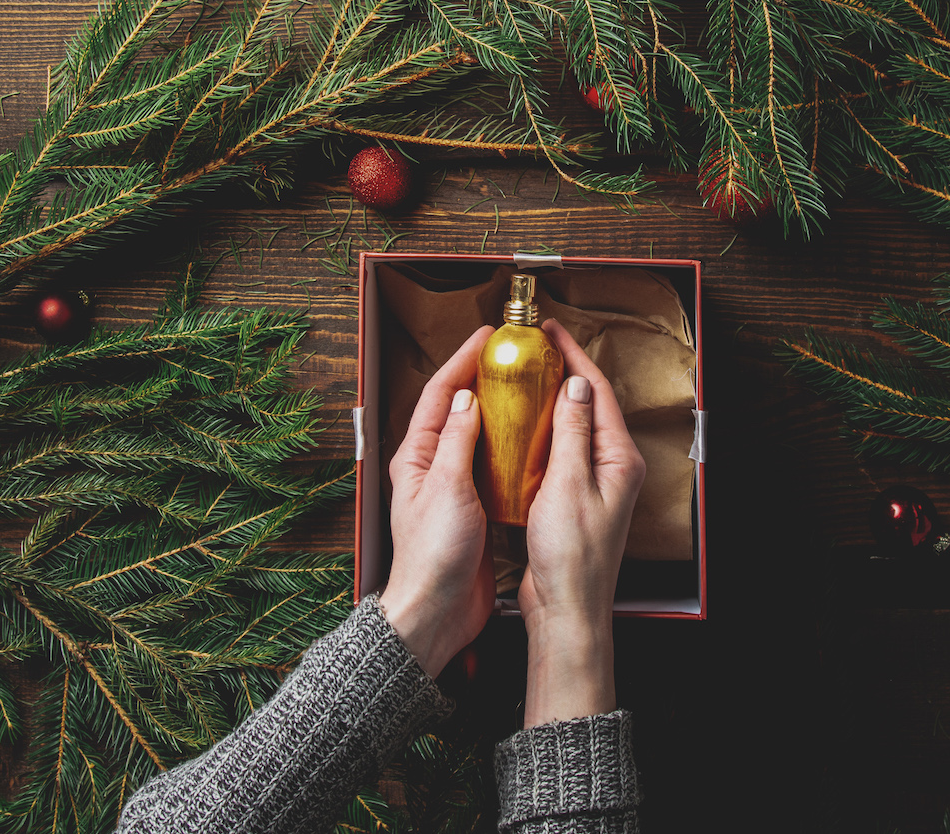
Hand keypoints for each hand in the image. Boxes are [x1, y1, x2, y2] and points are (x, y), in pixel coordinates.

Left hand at [380, 326, 495, 676]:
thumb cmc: (433, 555)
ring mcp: (453, 487)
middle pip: (458, 409)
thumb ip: (457, 441)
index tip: (489, 339)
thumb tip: (467, 399)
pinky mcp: (474, 507)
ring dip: (501, 411)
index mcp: (416, 456)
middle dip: (483, 379)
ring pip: (478, 436)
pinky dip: (511, 447)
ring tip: (528, 390)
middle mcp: (432, 467)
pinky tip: (533, 442)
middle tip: (514, 359)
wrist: (438, 610)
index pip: (440, 394)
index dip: (463, 361)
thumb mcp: (446, 488)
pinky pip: (492, 465)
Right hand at [519, 319, 645, 724]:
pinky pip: (560, 454)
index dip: (574, 357)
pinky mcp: (574, 500)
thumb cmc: (571, 557)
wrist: (565, 609)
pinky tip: (520, 428)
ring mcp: (594, 485)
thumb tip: (577, 386)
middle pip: (590, 405)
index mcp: (619, 459)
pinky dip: (542, 434)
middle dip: (564, 372)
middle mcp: (612, 468)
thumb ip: (574, 432)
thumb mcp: (569, 485)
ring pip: (574, 429)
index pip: (598, 392)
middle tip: (535, 348)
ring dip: (552, 401)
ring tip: (524, 377)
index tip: (551, 332)